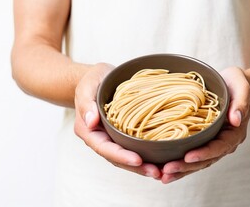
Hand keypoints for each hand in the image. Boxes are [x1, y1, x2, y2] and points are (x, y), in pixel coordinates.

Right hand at [74, 63, 161, 178]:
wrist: (99, 78)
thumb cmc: (91, 80)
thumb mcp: (87, 86)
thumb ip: (86, 103)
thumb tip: (91, 121)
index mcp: (89, 130)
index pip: (104, 148)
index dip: (121, 156)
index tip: (138, 160)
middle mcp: (101, 138)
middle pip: (118, 158)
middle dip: (137, 168)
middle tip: (157, 172)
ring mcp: (113, 138)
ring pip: (128, 157)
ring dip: (144, 166)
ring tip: (163, 172)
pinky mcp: (124, 135)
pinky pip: (136, 148)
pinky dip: (148, 156)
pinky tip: (163, 160)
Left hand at [161, 67, 249, 183]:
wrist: (233, 85)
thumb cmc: (237, 84)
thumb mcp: (242, 88)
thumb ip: (241, 103)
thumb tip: (236, 120)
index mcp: (234, 132)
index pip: (219, 147)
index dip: (204, 153)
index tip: (188, 157)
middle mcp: (224, 142)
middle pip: (206, 160)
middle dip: (186, 167)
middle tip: (167, 171)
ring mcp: (213, 143)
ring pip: (197, 162)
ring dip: (180, 171)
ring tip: (162, 176)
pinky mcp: (203, 141)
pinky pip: (192, 155)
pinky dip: (179, 163)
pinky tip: (163, 169)